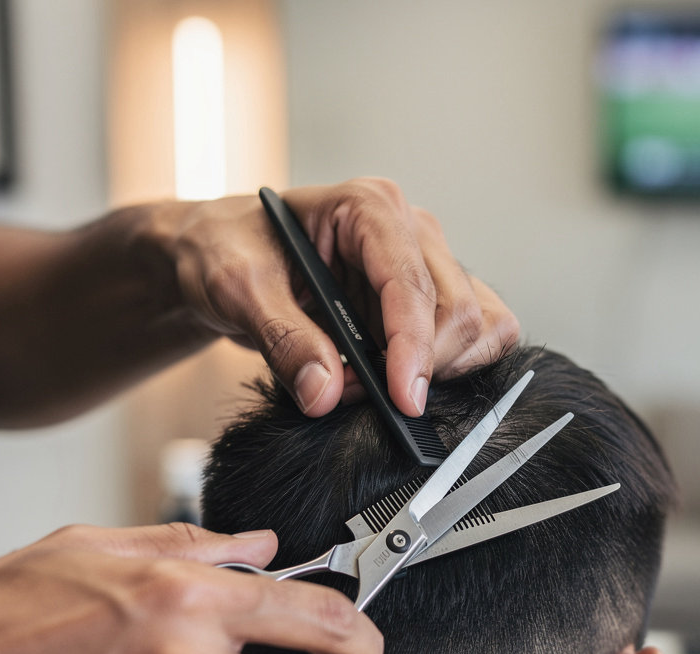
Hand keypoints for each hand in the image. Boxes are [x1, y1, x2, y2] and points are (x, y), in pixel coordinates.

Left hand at [155, 177, 519, 416]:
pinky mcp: (428, 301)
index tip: (402, 399)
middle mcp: (409, 230)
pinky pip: (472, 341)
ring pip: (479, 327)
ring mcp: (424, 265)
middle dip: (420, 366)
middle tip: (358, 393)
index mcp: (367, 208)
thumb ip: (284, 340)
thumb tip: (325, 392)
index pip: (412, 284)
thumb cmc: (227, 250)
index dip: (414, 348)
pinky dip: (443, 373)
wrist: (220, 256)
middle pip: (459, 310)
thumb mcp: (237, 289)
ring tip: (372, 384)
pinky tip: (390, 379)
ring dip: (437, 372)